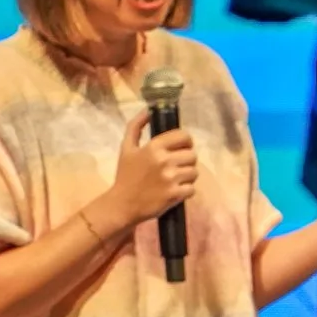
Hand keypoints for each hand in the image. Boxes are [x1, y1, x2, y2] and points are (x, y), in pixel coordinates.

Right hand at [99, 108, 197, 230]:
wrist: (122, 205)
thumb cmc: (125, 176)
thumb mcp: (126, 148)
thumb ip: (135, 127)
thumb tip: (148, 111)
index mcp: (154, 147)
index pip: (184, 136)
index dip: (186, 142)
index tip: (181, 148)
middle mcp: (164, 160)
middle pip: (192, 155)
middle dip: (187, 161)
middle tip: (177, 167)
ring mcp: (171, 178)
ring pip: (194, 172)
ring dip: (188, 176)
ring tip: (176, 180)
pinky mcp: (175, 195)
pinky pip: (192, 189)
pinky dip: (186, 191)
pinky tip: (176, 191)